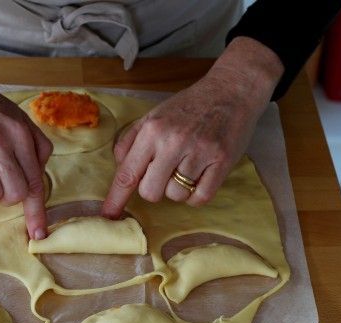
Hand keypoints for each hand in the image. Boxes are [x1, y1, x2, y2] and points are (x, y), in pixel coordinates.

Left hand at [102, 37, 282, 217]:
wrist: (231, 90)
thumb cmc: (189, 105)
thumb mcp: (153, 115)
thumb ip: (131, 141)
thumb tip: (121, 168)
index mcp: (152, 130)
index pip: (128, 173)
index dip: (116, 198)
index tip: (109, 215)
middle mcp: (173, 141)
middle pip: (150, 192)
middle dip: (153, 189)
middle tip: (164, 173)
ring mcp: (199, 152)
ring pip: (176, 196)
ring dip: (177, 190)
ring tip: (186, 168)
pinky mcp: (222, 162)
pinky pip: (200, 198)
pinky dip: (196, 195)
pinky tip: (199, 177)